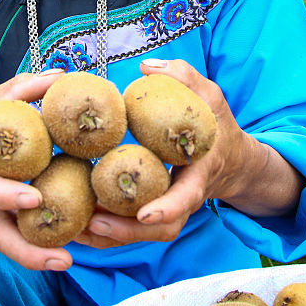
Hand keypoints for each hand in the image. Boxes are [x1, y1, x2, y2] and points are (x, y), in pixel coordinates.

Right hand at [0, 70, 74, 270]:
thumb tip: (60, 78)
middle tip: (62, 255)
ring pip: (2, 244)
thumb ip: (20, 89)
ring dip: (34, 259)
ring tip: (67, 262)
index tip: (34, 197)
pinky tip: (67, 252)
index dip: (3, 193)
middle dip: (24, 248)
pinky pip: (11, 241)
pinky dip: (36, 250)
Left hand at [73, 58, 271, 249]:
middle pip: (160, 229)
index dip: (168, 207)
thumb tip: (147, 68)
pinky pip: (130, 231)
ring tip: (74, 229)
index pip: (187, 197)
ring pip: (142, 236)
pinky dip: (104, 234)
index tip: (144, 213)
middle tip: (93, 222)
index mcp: (199, 174)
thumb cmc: (217, 125)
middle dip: (126, 231)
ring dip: (109, 237)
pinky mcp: (153, 213)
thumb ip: (184, 78)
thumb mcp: (210, 96)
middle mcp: (184, 199)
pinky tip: (74, 227)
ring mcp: (169, 210)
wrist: (232, 161)